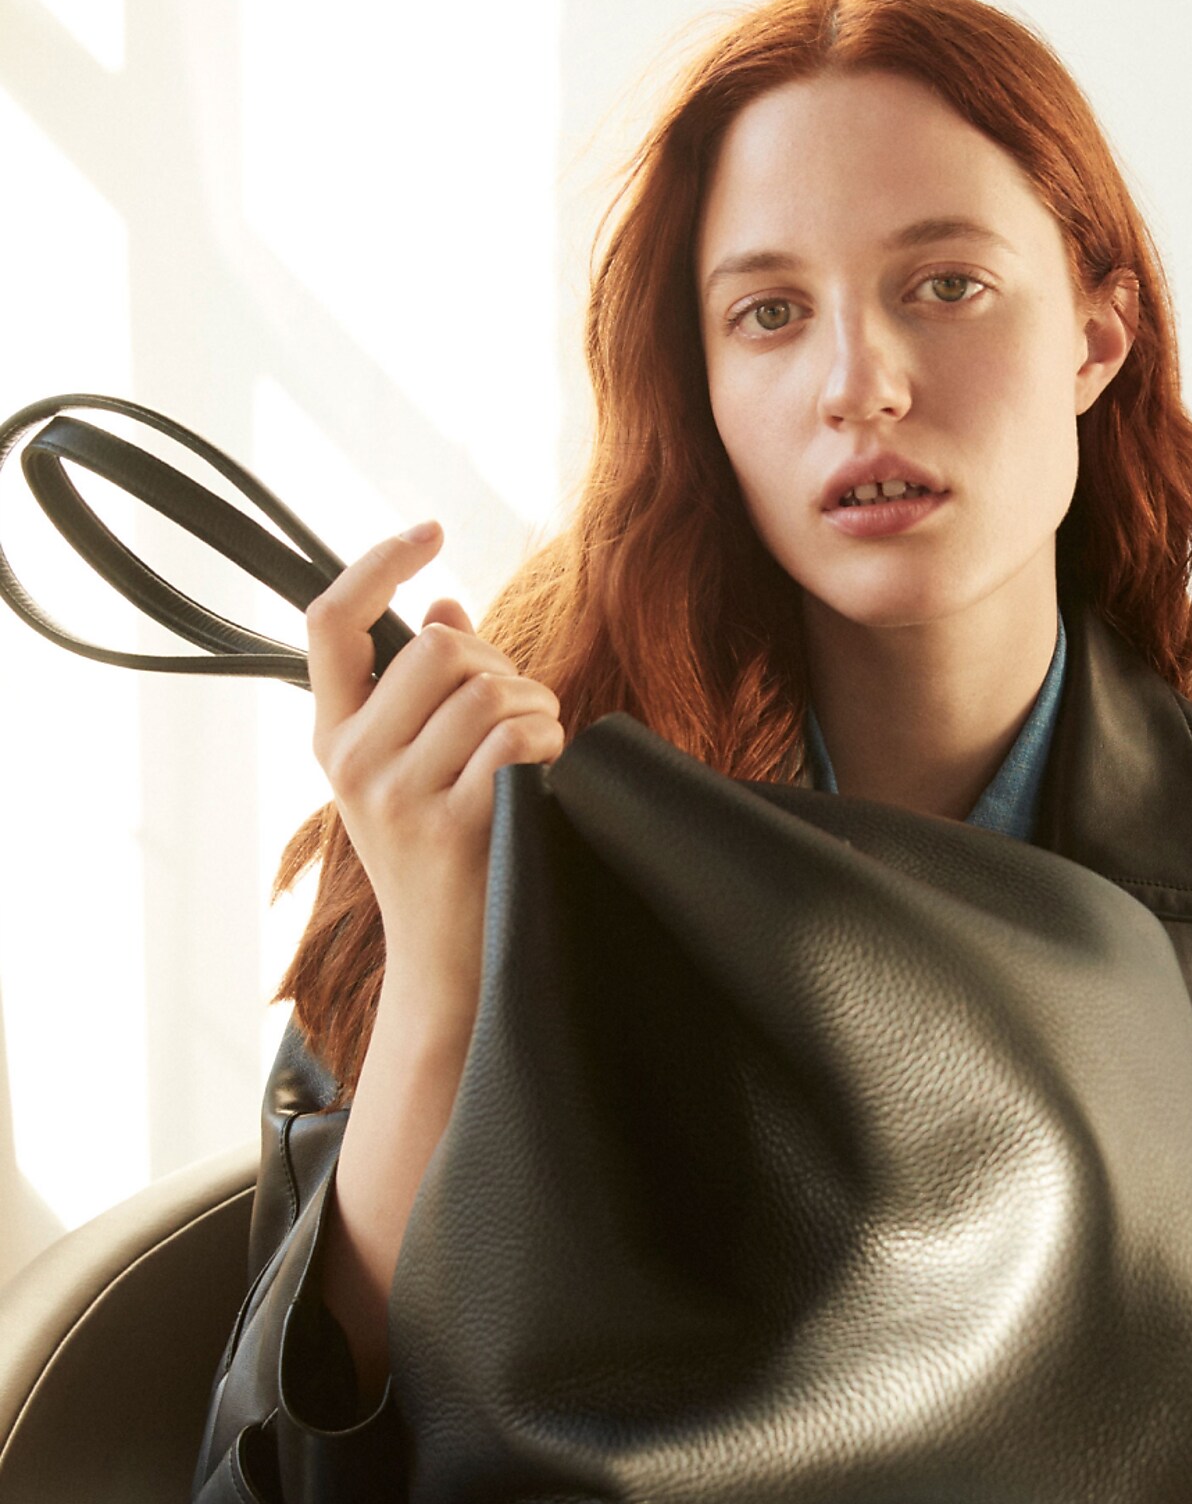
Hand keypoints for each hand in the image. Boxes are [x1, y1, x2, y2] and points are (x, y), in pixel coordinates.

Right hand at [305, 522, 566, 1006]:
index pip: (331, 621)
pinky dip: (548, 742)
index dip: (378, 563)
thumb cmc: (446, 866)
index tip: (429, 531)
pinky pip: (515, 738)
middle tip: (521, 710)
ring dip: (535, 706)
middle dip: (499, 664)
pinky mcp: (453, 825)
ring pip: (485, 688)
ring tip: (537, 747)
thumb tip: (445, 606)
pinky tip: (547, 773)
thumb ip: (423, 694)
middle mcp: (354, 761)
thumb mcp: (411, 775)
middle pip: (436, 646)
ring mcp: (398, 795)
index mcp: (333, 737)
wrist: (451, 971)